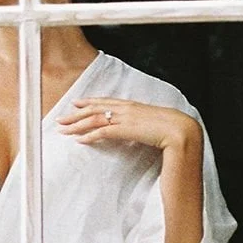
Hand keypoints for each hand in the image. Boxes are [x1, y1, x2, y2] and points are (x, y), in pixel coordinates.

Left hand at [58, 96, 202, 155]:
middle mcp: (126, 109)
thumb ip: (143, 124)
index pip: (106, 102)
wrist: (181, 131)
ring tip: (64, 130)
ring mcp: (125, 118)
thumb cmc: (172, 129)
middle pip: (95, 109)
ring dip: (77, 125)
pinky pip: (102, 132)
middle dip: (76, 114)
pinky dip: (89, 136)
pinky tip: (79, 140)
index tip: (77, 103)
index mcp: (132, 105)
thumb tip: (139, 129)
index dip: (89, 102)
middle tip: (60, 119)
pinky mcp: (126, 129)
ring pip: (95, 119)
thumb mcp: (154, 123)